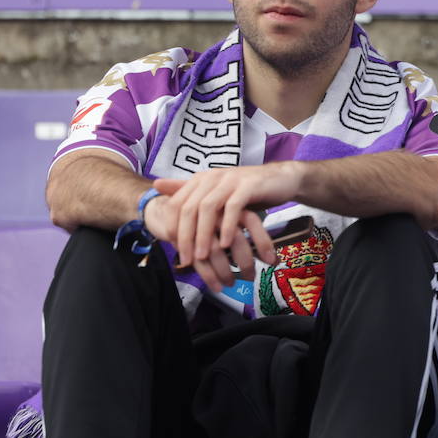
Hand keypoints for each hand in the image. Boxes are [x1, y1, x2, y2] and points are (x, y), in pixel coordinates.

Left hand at [154, 163, 300, 290]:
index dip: (172, 227)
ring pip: (209, 208)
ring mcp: (230, 180)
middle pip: (190, 208)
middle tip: (186, 260)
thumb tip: (156, 185)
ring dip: (203, 235)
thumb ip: (187, 190)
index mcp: (200, 179)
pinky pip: (234, 207)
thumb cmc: (246, 191)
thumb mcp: (215, 192)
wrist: (281, 179)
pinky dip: (227, 227)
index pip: (177, 204)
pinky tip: (225, 244)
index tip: (173, 250)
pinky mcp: (248, 186)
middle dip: (185, 236)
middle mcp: (212, 177)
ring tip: (202, 256)